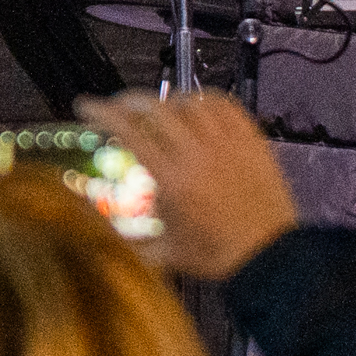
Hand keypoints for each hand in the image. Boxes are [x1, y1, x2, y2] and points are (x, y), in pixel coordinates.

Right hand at [86, 89, 300, 282]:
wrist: (269, 256)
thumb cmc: (216, 256)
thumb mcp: (165, 253)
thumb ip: (129, 242)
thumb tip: (97, 233)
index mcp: (173, 179)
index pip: (130, 132)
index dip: (103, 113)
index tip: (86, 105)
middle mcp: (198, 153)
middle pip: (156, 108)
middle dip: (129, 100)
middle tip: (119, 106)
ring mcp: (228, 143)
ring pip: (190, 101)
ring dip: (167, 99)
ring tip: (157, 107)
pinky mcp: (252, 140)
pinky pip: (225, 105)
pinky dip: (205, 99)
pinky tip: (196, 106)